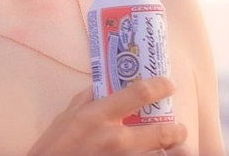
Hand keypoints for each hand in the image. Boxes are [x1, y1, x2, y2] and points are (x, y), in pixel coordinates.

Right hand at [28, 77, 186, 155]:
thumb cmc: (55, 144)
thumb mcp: (67, 115)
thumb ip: (88, 99)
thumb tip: (106, 85)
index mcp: (98, 115)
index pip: (139, 94)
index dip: (159, 86)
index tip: (168, 85)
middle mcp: (116, 138)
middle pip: (163, 132)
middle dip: (178, 130)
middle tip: (178, 128)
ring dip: (175, 152)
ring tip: (176, 148)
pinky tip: (154, 155)